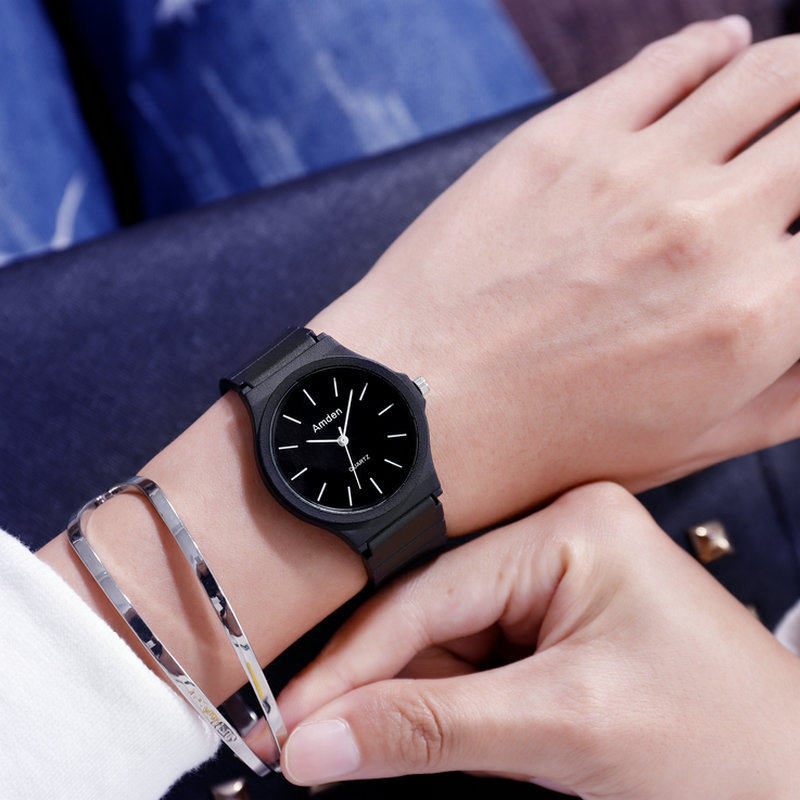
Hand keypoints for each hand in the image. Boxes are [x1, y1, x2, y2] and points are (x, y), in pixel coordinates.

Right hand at [277, 483, 799, 797]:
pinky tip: (408, 738)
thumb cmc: (724, 747)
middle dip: (369, 687)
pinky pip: (471, 664)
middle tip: (300, 745)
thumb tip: (318, 743)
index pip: (428, 597)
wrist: (796, 784)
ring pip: (442, 646)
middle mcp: (555, 542)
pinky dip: (437, 710)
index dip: (350, 667)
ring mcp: (554, 583)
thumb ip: (430, 732)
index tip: (287, 724)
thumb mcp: (566, 730)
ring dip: (400, 704)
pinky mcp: (554, 627)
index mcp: (569, 528)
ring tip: (344, 749)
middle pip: (428, 617)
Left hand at [311, 17, 799, 535]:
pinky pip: (671, 61)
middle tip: (797, 168)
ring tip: (791, 100)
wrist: (417, 407)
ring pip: (770, 75)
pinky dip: (716, 49)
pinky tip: (725, 52)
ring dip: (798, 79)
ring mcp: (633, 171)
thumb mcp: (686, 444)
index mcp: (753, 318)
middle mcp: (708, 229)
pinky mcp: (562, 137)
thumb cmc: (542, 443)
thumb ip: (790, 390)